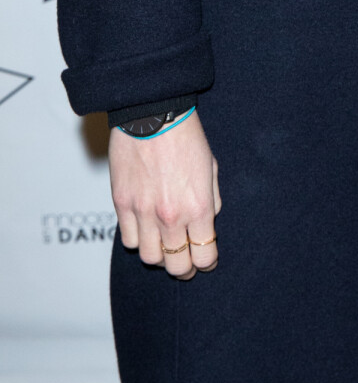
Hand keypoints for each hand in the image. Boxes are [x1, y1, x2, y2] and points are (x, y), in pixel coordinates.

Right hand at [110, 110, 220, 278]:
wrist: (154, 114)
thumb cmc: (187, 136)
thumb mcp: (211, 167)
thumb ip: (211, 200)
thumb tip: (207, 223)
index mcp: (199, 206)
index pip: (205, 256)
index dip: (207, 264)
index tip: (206, 262)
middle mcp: (171, 215)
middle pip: (176, 265)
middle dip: (184, 269)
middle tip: (186, 265)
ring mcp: (143, 212)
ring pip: (149, 258)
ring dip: (159, 256)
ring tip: (164, 247)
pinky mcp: (121, 204)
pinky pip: (128, 239)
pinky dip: (137, 239)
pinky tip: (145, 230)